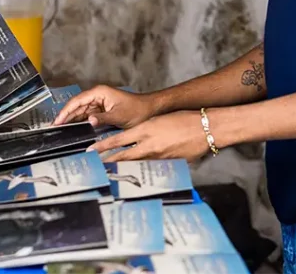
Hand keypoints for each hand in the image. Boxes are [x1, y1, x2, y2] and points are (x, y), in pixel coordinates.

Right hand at [52, 85, 156, 128]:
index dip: (66, 111)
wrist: (149, 110)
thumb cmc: (137, 110)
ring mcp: (99, 102)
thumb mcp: (119, 116)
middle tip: (55, 126)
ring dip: (71, 119)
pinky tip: (73, 127)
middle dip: (66, 116)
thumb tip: (88, 121)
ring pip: (81, 111)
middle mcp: (97, 96)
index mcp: (99, 92)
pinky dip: (80, 121)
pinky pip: (87, 115)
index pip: (77, 101)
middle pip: (76, 106)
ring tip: (60, 128)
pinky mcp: (102, 109)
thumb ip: (102, 118)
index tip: (58, 120)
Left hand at [90, 111, 210, 162]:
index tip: (90, 151)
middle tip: (94, 167)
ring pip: (135, 165)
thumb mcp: (158, 121)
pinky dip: (143, 172)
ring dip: (123, 169)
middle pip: (122, 155)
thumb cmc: (183, 119)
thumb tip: (133, 139)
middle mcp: (149, 144)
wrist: (205, 128)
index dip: (102, 146)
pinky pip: (151, 169)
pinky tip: (138, 176)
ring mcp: (158, 157)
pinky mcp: (169, 165)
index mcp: (144, 129)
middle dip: (107, 162)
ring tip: (111, 173)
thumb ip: (144, 131)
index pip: (117, 139)